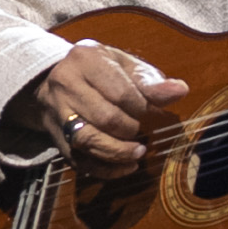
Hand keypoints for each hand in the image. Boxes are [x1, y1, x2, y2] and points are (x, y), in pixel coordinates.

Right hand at [30, 39, 193, 174]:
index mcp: (86, 59)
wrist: (47, 81)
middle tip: (141, 129)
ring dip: (119, 152)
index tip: (151, 110)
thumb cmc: (96, 71)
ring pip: (88, 140)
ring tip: (138, 153)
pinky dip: (106, 169)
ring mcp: (57, 114)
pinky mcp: (55, 139)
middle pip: (105, 117)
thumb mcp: (121, 64)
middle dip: (130, 129)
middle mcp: (66, 85)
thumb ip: (149, 79)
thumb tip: (180, 90)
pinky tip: (126, 167)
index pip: (120, 92)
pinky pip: (80, 161)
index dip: (142, 107)